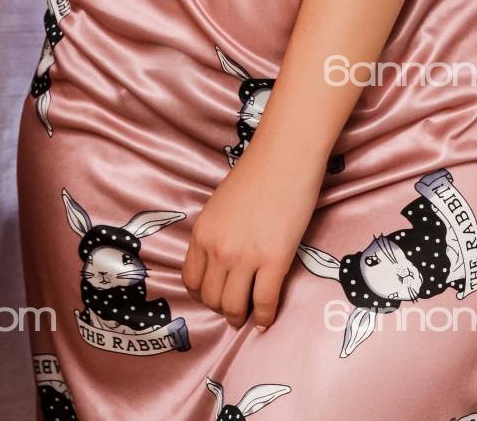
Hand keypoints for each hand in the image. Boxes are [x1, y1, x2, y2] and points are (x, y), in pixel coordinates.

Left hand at [181, 142, 323, 330]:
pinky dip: (264, 317)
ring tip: (249, 316)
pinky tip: (266, 319)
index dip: (203, 295)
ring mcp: (245, 256)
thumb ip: (216, 233)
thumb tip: (221, 260)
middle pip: (212, 298)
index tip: (215, 297)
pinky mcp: (274, 260)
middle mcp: (218, 249)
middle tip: (235, 310)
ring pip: (234, 307)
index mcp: (202, 233)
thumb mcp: (220, 205)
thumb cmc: (257, 173)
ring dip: (241, 316)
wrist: (285, 156)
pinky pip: (264, 302)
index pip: (192, 280)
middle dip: (222, 308)